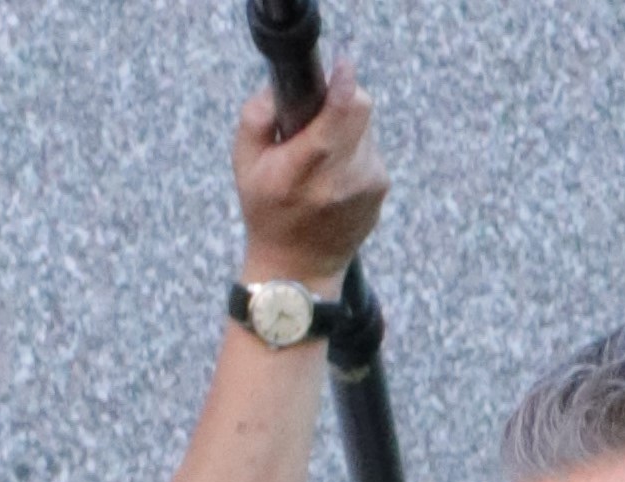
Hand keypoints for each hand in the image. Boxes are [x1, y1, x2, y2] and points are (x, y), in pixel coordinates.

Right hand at [234, 63, 386, 286]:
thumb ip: (256, 118)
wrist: (297, 272)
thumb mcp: (244, 167)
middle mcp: (338, 178)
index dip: (343, 83)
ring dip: (347, 129)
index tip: (341, 67)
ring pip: (366, 127)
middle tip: (322, 116)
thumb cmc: (267, 213)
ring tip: (323, 158)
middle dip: (344, 99)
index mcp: (301, 170)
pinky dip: (355, 152)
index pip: (337, 114)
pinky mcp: (379, 191)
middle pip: (360, 108)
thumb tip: (282, 89)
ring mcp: (364, 186)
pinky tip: (335, 177)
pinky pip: (371, 150)